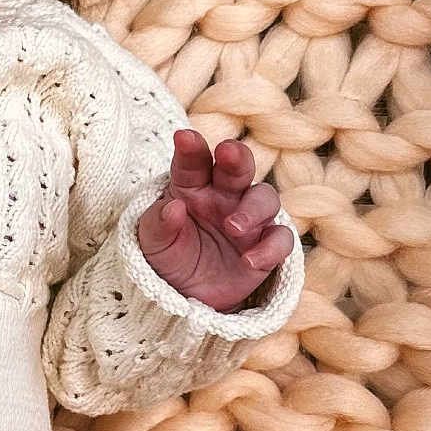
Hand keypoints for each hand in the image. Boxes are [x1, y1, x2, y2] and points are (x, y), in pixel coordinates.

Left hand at [137, 130, 294, 311]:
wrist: (182, 293)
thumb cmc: (166, 256)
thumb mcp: (151, 242)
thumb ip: (158, 223)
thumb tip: (173, 208)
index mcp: (191, 186)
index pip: (192, 163)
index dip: (190, 148)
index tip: (183, 137)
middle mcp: (223, 195)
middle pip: (237, 168)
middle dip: (236, 157)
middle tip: (228, 153)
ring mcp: (248, 219)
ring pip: (265, 199)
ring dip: (252, 209)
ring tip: (232, 227)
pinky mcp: (265, 246)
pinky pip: (279, 239)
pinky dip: (270, 248)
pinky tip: (249, 260)